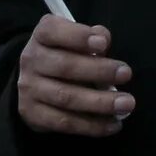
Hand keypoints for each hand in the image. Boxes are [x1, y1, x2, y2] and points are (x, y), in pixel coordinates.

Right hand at [14, 15, 131, 136]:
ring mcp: (29, 89)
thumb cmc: (65, 55)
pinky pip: (64, 122)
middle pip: (65, 66)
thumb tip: (104, 41)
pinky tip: (113, 124)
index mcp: (41, 36)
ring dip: (100, 102)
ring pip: (66, 97)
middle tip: (126, 74)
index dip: (77, 36)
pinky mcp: (32, 114)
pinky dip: (91, 125)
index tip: (103, 44)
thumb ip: (93, 37)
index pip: (52, 30)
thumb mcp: (76, 39)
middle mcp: (31, 60)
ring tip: (126, 103)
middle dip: (99, 71)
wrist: (36, 82)